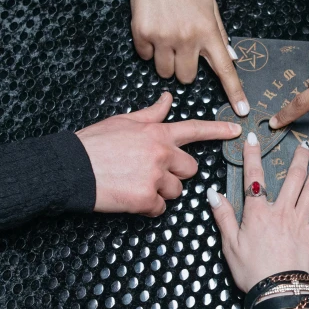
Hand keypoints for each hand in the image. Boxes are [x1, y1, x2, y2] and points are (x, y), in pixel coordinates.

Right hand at [76, 91, 240, 216]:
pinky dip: (148, 208)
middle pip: (190, 169)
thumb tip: (167, 99)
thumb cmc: (93, 145)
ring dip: (161, 192)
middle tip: (151, 172)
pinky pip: (160, 209)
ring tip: (136, 183)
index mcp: (157, 133)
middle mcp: (161, 153)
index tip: (237, 130)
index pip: (195, 129)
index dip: (218, 130)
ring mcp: (155, 177)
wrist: (70, 169)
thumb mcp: (123, 121)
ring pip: (176, 191)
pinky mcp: (147, 199)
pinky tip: (130, 197)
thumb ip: (151, 114)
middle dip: (176, 173)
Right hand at [113, 0, 248, 115]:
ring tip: (166, 38)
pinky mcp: (143, 34)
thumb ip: (219, 33)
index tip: (242, 110)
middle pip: (187, 78)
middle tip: (181, 49)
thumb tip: (231, 58)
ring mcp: (164, 36)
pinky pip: (146, 58)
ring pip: (166, 72)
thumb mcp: (210, 6)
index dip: (234, 91)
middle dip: (184, 69)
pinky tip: (153, 30)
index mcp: (208, 31)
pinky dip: (149, 50)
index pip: (225, 68)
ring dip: (166, 62)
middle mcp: (188, 37)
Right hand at [206, 133, 308, 292]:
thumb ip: (223, 216)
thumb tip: (213, 193)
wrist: (277, 292)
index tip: (253, 138)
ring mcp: (301, 221)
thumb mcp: (229, 244)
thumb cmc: (251, 271)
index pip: (253, 178)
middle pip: (292, 178)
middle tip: (303, 144)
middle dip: (298, 158)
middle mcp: (281, 211)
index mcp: (258, 213)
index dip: (252, 156)